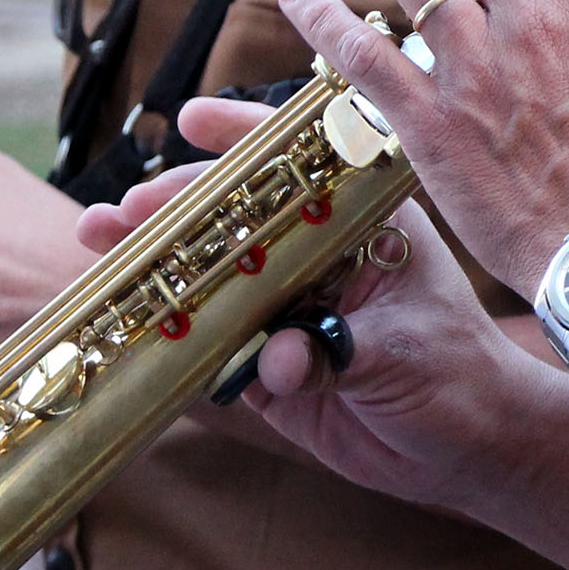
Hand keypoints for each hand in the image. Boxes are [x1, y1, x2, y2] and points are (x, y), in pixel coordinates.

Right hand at [78, 130, 568, 521]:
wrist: (470, 449)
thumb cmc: (457, 373)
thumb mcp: (404, 349)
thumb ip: (337, 351)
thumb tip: (277, 358)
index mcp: (360, 224)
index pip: (299, 167)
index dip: (244, 141)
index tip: (191, 120)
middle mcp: (316, 257)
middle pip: (235, 221)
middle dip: (174, 211)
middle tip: (121, 212)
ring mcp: (287, 310)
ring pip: (210, 280)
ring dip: (156, 268)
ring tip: (98, 248)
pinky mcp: (268, 365)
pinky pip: (209, 349)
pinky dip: (168, 341)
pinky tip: (124, 325)